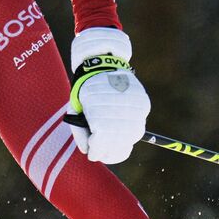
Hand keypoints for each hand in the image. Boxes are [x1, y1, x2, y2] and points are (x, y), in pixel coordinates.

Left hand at [67, 27, 150, 163]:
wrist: (103, 64)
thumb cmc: (86, 91)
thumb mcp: (75, 109)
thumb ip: (79, 132)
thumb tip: (88, 152)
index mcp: (97, 109)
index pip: (101, 142)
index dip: (96, 152)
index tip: (93, 153)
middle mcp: (118, 108)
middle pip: (117, 143)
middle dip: (108, 152)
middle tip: (102, 153)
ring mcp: (133, 105)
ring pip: (131, 137)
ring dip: (121, 143)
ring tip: (111, 140)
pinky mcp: (143, 103)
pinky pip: (139, 127)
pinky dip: (130, 132)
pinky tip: (121, 128)